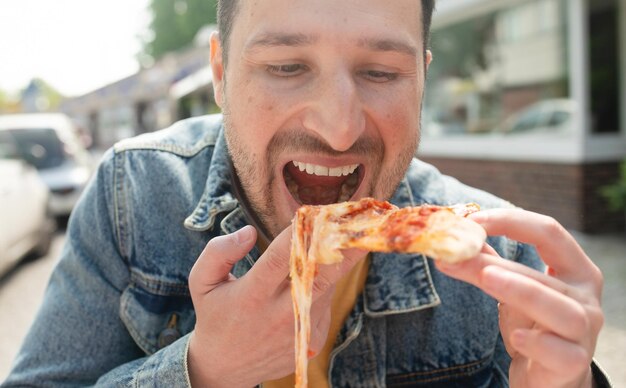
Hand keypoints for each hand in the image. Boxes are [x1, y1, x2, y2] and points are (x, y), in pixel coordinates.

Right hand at [187, 225, 366, 386]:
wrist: (225, 367)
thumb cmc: (215, 314)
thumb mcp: (201, 282)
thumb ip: (219, 252)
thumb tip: (249, 232)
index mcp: (251, 297)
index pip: (280, 260)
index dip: (299, 235)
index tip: (315, 213)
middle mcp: (279, 316)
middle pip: (320, 277)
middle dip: (344, 250)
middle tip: (361, 227)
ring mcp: (300, 331)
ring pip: (327, 288)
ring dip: (334, 263)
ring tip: (341, 238)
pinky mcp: (313, 341)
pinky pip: (325, 304)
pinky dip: (323, 286)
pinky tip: (313, 276)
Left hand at [436, 209, 603, 387]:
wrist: (547, 375)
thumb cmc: (532, 324)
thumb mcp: (511, 288)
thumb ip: (489, 262)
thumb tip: (455, 236)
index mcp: (574, 269)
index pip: (549, 232)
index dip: (509, 221)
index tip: (469, 222)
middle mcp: (586, 297)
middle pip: (542, 273)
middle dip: (493, 262)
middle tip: (454, 255)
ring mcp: (584, 332)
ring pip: (561, 309)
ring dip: (522, 291)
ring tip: (486, 279)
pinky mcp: (574, 363)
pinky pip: (562, 353)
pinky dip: (539, 343)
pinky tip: (517, 338)